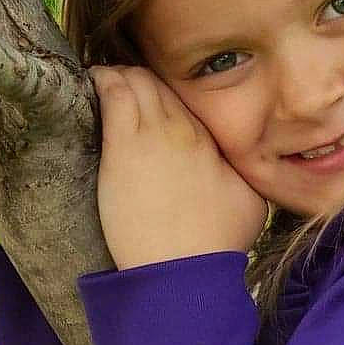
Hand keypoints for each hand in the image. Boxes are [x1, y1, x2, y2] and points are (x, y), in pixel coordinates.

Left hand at [88, 65, 269, 270]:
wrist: (186, 268)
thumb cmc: (217, 243)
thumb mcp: (250, 202)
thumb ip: (241, 172)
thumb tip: (242, 160)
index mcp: (213, 140)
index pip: (187, 98)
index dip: (166, 92)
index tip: (153, 96)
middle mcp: (186, 128)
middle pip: (161, 82)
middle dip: (141, 78)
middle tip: (124, 86)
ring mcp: (155, 133)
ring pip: (137, 80)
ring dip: (121, 76)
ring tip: (107, 81)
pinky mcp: (124, 146)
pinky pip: (114, 93)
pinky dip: (103, 80)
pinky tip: (94, 79)